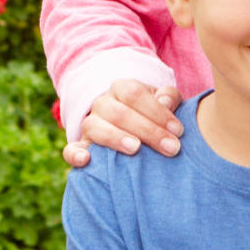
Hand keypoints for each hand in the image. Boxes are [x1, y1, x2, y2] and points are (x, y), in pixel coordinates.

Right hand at [62, 80, 185, 166]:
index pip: (135, 94)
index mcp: (122, 88)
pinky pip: (70, 149)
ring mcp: (89, 124)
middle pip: (119, 112)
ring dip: (115, 138)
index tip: (178, 131)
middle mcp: (102, 104)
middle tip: (171, 148)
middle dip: (148, 130)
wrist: (130, 122)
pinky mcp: (81, 146)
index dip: (157, 111)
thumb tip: (165, 102)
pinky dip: (75, 155)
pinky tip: (86, 161)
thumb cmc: (153, 113)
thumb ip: (169, 97)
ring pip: (94, 126)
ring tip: (135, 149)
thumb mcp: (164, 100)